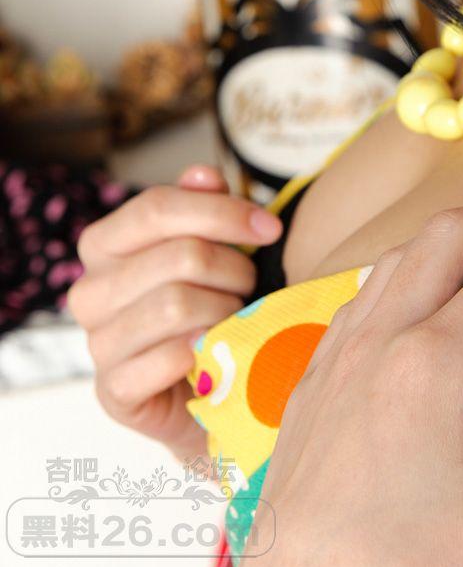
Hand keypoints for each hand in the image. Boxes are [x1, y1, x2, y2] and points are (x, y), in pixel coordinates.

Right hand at [67, 164, 282, 464]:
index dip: (222, 211)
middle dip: (233, 268)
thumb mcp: (207, 248)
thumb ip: (202, 207)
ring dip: (226, 309)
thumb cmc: (203, 304)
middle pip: (179, 255)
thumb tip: (204, 174)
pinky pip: (172, 357)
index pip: (157, 207)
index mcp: (102, 245)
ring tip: (237, 316)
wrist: (200, 388)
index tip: (270, 227)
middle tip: (250, 285)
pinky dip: (207, 350)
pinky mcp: (114, 392)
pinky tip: (218, 350)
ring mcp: (97, 344)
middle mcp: (89, 292)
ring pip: (178, 305)